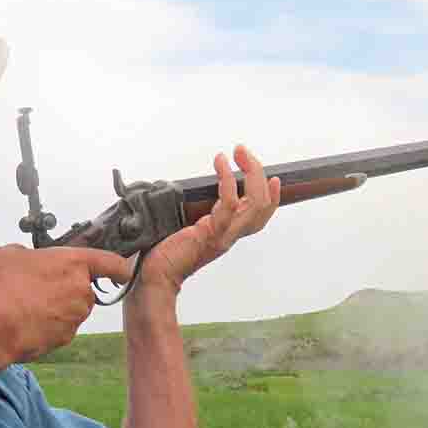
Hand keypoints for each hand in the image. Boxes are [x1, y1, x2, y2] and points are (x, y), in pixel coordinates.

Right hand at [0, 244, 131, 363]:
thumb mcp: (11, 254)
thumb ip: (33, 257)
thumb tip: (32, 264)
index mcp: (73, 264)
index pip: (110, 263)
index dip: (117, 267)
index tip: (122, 271)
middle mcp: (80, 292)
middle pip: (84, 290)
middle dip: (66, 289)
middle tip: (38, 286)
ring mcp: (73, 320)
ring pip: (71, 312)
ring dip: (55, 309)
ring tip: (23, 304)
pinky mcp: (61, 341)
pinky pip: (58, 330)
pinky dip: (45, 327)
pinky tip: (22, 322)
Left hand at [138, 145, 280, 297]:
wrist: (154, 275)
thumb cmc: (163, 254)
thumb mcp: (185, 228)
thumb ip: (196, 215)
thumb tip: (187, 194)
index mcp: (226, 234)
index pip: (259, 217)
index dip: (272, 197)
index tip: (273, 177)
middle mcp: (230, 235)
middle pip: (262, 205)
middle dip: (258, 173)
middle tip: (243, 151)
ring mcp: (223, 236)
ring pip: (255, 203)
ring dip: (251, 172)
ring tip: (237, 153)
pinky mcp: (211, 234)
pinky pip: (229, 205)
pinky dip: (227, 180)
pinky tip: (220, 163)